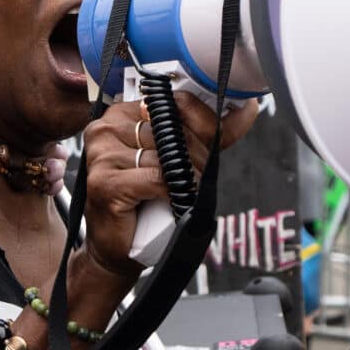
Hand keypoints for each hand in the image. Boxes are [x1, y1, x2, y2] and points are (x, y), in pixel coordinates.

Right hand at [78, 92, 260, 280]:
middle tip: (197, 179)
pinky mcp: (104, 181)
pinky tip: (172, 200)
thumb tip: (247, 109)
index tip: (216, 142)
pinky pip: (156, 178)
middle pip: (172, 130)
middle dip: (197, 157)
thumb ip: (209, 134)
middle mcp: (107, 127)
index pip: (175, 102)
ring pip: (166, 156)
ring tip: (185, 192)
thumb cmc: (145, 203)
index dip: (204, 124)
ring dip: (187, 178)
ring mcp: (102, 153)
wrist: (117, 247)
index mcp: (123, 113)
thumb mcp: (179, 160)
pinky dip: (172, 192)